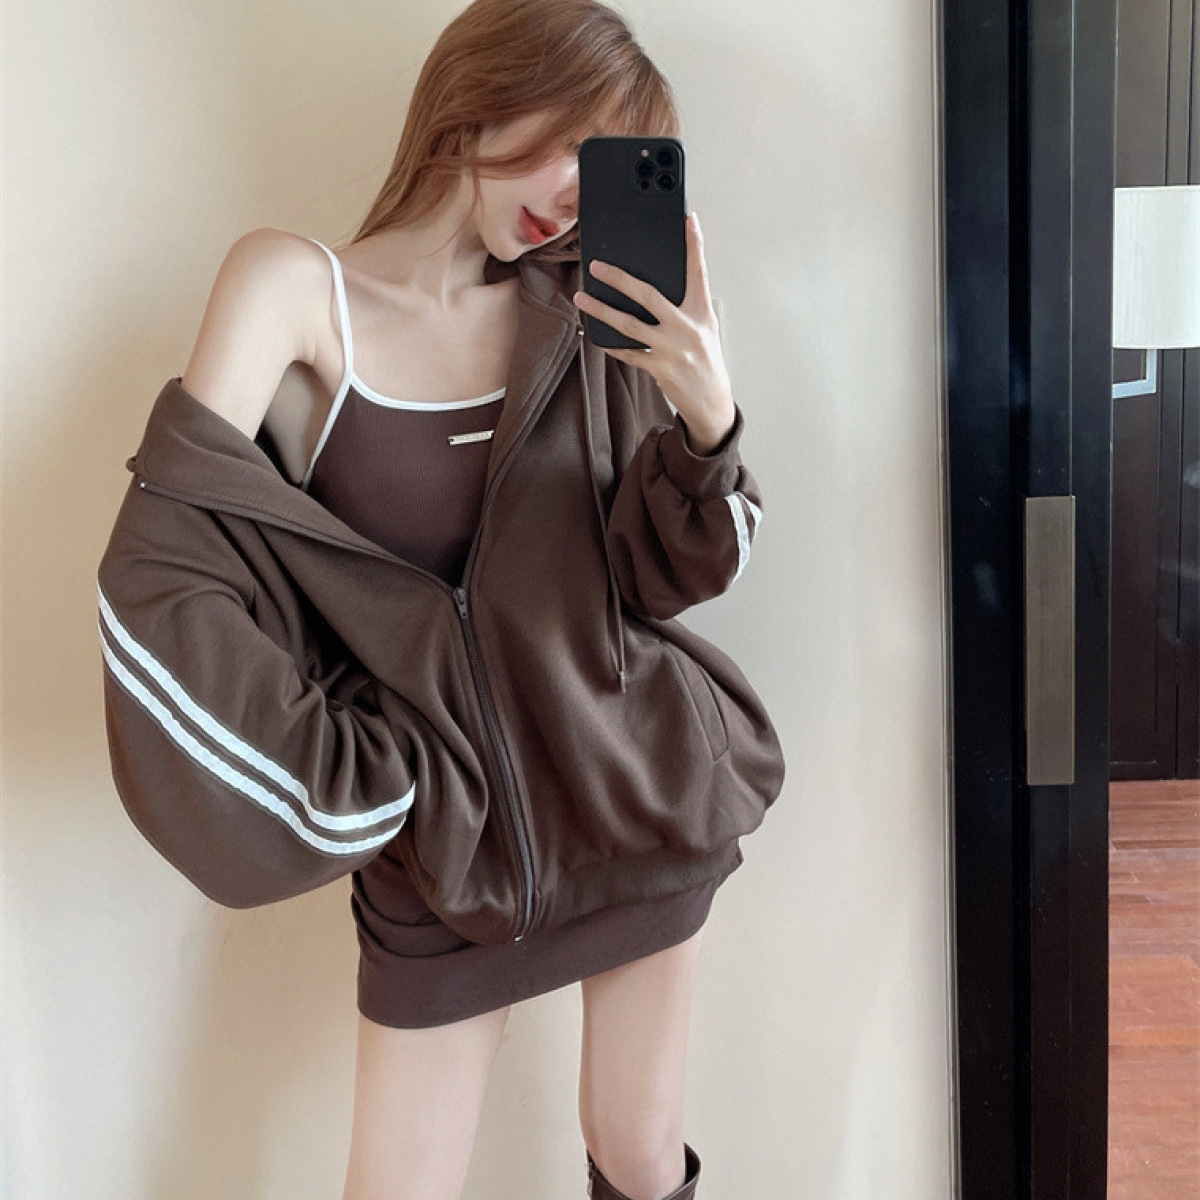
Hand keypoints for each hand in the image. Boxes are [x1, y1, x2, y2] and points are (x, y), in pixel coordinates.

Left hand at [572, 212, 736, 454]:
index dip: (695, 246)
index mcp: (701, 313)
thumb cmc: (706, 361)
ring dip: (601, 311)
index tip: (689, 221)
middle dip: (619, 279)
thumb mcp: (705, 329)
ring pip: (629, 324)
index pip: (698, 273)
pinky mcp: (659, 369)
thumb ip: (687, 308)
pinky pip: (629, 353)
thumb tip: (654, 289)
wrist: (712, 403)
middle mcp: (687, 328)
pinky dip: (612, 345)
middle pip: (648, 295)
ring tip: (582, 299)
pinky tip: (598, 337)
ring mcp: (671, 349)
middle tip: (597, 267)